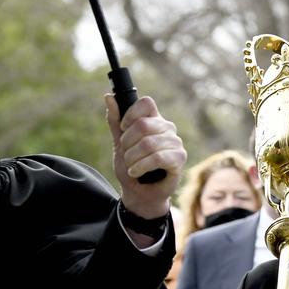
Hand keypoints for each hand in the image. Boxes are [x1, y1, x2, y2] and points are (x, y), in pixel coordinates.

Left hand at [105, 94, 185, 219]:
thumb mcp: (119, 143)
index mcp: (154, 120)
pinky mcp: (180, 159)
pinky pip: (158, 157)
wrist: (138, 192)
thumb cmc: (131, 167)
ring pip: (149, 143)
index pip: (146, 103)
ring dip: (133, 158)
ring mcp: (176, 143)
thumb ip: (115, 121)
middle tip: (126, 155)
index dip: (131, 115)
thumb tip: (108, 97)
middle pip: (143, 124)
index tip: (123, 129)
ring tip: (131, 167)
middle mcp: (168, 129)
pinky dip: (142, 166)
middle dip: (127, 142)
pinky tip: (136, 172)